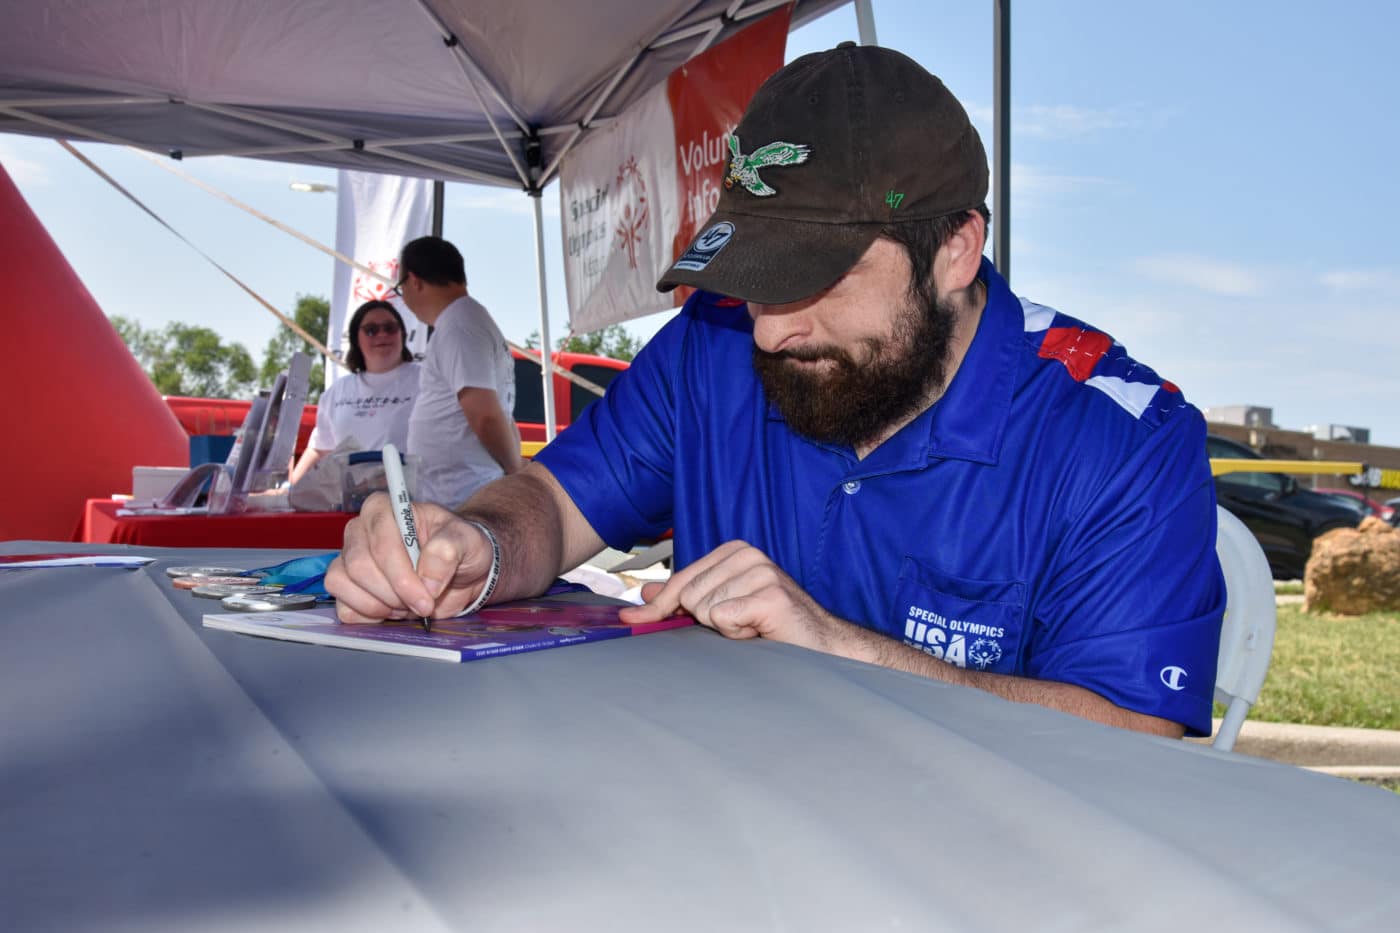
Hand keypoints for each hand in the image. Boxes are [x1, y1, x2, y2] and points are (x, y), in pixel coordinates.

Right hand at [326, 491, 493, 622]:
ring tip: (408, 605)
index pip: (381, 544)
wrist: (460, 573)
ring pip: (344, 585)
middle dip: (394, 594)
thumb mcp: (466, 541)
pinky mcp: (345, 587)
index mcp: (383, 509)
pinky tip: (392, 611)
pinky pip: (343, 607)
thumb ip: (448, 549)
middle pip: (359, 567)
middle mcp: (359, 530)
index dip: (402, 576)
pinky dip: (368, 617)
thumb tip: (426, 579)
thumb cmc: (458, 548)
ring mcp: (348, 558)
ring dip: (380, 605)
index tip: (427, 598)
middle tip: (422, 604)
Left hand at [618, 540, 845, 652]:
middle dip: (708, 621)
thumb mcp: (722, 606)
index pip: (680, 579)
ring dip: (726, 630)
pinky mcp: (771, 595)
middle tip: (740, 623)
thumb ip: (686, 596)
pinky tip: (760, 630)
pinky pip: (724, 619)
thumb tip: (648, 591)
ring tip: (753, 626)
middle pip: (688, 597)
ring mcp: (761, 572)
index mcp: (734, 552)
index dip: (658, 606)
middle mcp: (747, 555)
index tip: (632, 621)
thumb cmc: (772, 625)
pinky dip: (738, 634)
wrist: (819, 644)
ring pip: (705, 610)